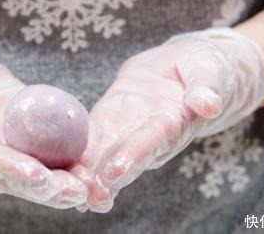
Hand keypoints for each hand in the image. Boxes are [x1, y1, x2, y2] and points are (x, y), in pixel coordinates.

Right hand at [0, 33, 86, 208]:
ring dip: (67, 179)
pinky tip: (94, 160)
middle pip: (24, 177)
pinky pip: (50, 145)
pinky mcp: (27, 131)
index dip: (15, 170)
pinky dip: (71, 154)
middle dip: (51, 187)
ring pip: (42, 168)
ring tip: (92, 185)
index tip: (38, 175)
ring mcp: (12, 147)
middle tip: (78, 192)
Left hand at [78, 28, 263, 212]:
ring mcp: (126, 131)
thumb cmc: (203, 69)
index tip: (115, 172)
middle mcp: (147, 135)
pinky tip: (54, 167)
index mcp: (173, 122)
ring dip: (85, 173)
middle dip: (104, 178)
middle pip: (123, 158)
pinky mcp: (108, 120)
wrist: (183, 67)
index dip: (133, 155)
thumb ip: (207, 87)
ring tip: (65, 189)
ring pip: (102, 154)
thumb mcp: (210, 70)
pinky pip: (89, 137)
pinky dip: (73, 152)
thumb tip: (208, 104)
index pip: (152, 141)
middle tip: (87, 196)